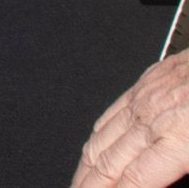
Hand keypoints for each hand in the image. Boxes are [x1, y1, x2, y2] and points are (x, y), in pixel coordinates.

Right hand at [74, 51, 188, 187]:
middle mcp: (154, 117)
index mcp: (178, 139)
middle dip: (89, 186)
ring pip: (101, 138)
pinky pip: (110, 113)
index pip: (133, 182)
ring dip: (86, 167)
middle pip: (107, 163)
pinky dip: (97, 137)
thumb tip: (170, 180)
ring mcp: (146, 97)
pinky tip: (93, 149)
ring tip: (80, 184)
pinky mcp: (148, 81)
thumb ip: (187, 169)